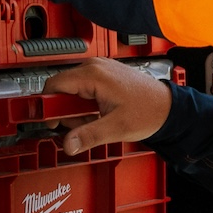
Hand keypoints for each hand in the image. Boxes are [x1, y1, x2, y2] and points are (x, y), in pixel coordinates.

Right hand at [46, 59, 174, 155]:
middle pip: (60, 89)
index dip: (46, 106)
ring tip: (93, 121)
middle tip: (78, 126)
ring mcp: (99, 70)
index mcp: (94, 75)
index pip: (53, 85)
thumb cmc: (148, 111)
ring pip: (70, 91)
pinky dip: (84, 105)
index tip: (49, 122)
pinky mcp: (103, 76)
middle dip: (64, 111)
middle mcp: (94, 67)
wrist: (166, 107)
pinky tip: (97, 115)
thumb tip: (67, 145)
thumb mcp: (116, 128)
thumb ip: (89, 136)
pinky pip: (82, 90)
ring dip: (75, 110)